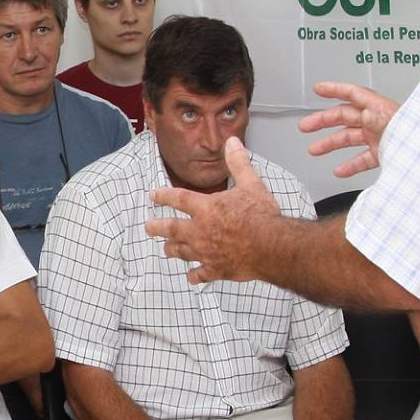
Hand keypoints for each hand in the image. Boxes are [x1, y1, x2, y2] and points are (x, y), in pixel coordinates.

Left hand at [146, 138, 280, 284]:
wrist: (272, 246)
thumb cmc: (262, 216)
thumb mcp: (251, 184)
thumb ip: (238, 164)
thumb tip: (232, 143)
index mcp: (206, 208)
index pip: (178, 198)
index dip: (164, 196)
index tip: (153, 195)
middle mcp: (200, 231)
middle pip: (171, 228)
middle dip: (157, 227)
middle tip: (148, 227)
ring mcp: (206, 252)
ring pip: (182, 252)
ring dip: (173, 250)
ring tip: (166, 249)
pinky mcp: (216, 269)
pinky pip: (201, 275)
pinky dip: (195, 276)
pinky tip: (192, 277)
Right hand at [296, 81, 400, 178]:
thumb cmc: (417, 136)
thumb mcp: (393, 123)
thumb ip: (376, 118)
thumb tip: (363, 115)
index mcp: (378, 108)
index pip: (352, 93)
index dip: (334, 89)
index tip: (317, 89)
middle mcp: (377, 120)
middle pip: (345, 116)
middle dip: (322, 121)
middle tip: (305, 126)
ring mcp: (380, 137)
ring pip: (349, 138)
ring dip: (330, 144)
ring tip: (315, 150)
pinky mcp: (384, 153)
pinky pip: (362, 158)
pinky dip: (350, 165)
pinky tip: (340, 170)